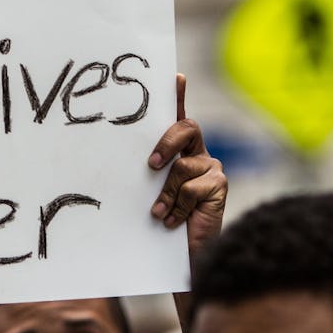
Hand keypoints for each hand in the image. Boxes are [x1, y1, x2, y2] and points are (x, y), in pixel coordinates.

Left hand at [148, 74, 227, 264]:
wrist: (181, 256)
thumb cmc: (158, 222)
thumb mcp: (147, 192)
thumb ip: (145, 171)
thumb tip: (113, 152)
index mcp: (178, 151)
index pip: (177, 116)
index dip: (178, 95)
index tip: (174, 76)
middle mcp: (197, 154)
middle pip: (186, 127)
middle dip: (167, 142)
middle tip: (151, 165)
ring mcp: (211, 169)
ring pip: (183, 166)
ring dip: (166, 193)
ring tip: (158, 213)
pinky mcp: (219, 186)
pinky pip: (193, 188)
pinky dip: (177, 206)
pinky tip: (172, 221)